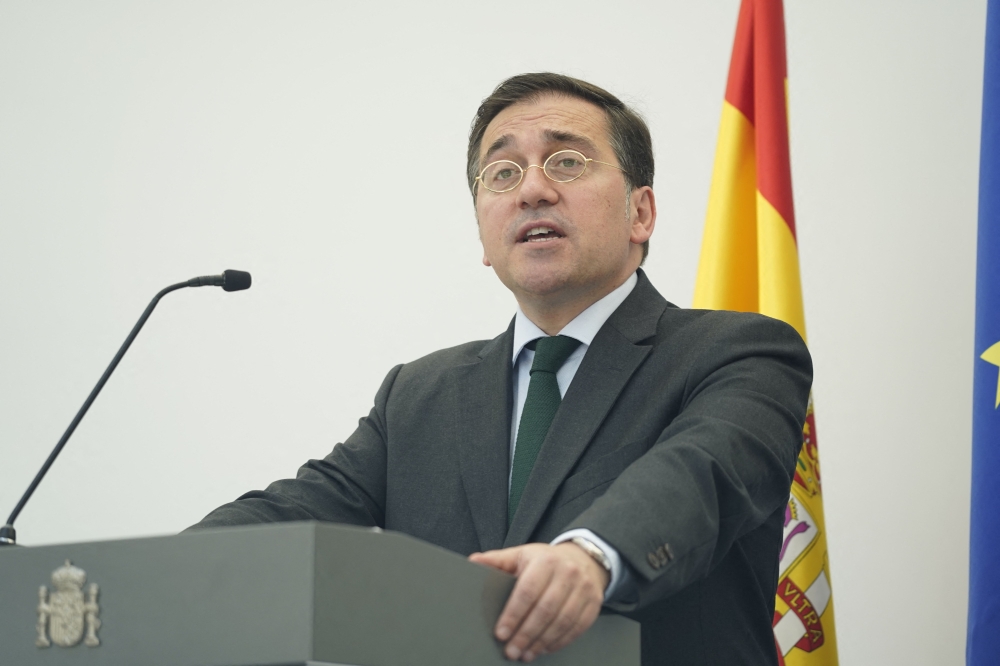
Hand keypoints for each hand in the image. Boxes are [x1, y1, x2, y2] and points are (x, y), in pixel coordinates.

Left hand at [468, 542, 608, 661]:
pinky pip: (577, 628)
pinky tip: (544, 648)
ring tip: (525, 654)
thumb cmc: (546, 560)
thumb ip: (498, 560)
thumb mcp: (521, 555)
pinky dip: (559, 642)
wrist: (583, 558)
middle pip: (545, 610)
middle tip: (510, 650)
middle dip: (525, 634)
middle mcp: (568, 573)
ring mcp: (584, 589)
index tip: (500, 632)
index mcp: (546, 561)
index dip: (513, 614)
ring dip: (541, 642)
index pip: (527, 591)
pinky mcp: (594, 604)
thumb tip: (473, 561)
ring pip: (562, 622)